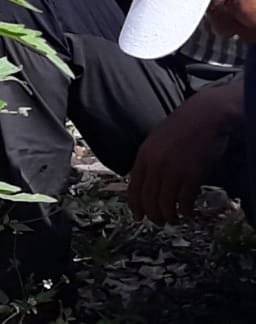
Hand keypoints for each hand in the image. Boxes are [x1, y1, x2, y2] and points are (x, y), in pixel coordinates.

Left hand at [128, 89, 232, 224]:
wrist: (205, 116)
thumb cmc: (183, 127)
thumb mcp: (156, 141)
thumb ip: (150, 159)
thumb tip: (146, 179)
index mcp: (143, 155)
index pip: (134, 187)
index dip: (135, 205)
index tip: (138, 216)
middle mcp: (155, 164)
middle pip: (148, 198)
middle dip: (152, 214)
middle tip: (158, 222)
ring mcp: (173, 170)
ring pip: (165, 203)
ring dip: (168, 216)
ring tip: (173, 220)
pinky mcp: (192, 174)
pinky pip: (185, 199)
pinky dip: (185, 210)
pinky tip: (188, 213)